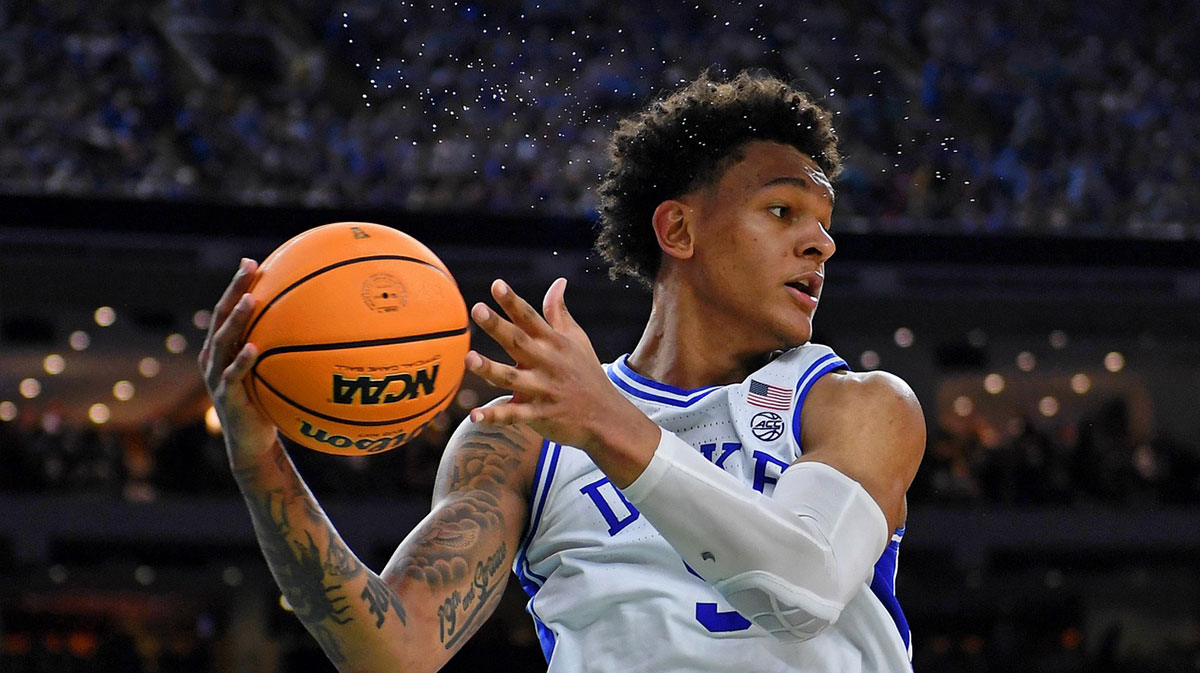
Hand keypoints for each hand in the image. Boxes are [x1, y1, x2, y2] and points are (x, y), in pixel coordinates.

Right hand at [197, 259, 278, 464]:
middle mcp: (214, 358)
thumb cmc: (266, 403)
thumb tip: (312, 323)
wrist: (252, 443)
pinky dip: (242, 361)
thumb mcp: (271, 372)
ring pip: (222, 342)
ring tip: (249, 301)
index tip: (251, 262)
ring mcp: (217, 378)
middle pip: (221, 317)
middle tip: (248, 268)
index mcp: (223, 349)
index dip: (236, 286)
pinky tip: (253, 347)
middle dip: (234, 290)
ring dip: (236, 320)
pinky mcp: (226, 398)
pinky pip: (233, 376)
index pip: (227, 310)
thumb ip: (279, 349)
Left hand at [465, 278, 658, 470]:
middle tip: (477, 310)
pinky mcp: (539, 415)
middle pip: (518, 342)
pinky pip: (514, 415)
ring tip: (469, 359)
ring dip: (490, 369)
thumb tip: (558, 282)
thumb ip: (559, 312)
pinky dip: (494, 417)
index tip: (496, 285)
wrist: (606, 417)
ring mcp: (542, 390)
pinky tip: (475, 416)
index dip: (513, 301)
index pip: (530, 317)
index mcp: (553, 342)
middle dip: (498, 326)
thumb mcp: (577, 339)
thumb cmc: (586, 373)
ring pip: (511, 378)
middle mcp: (546, 363)